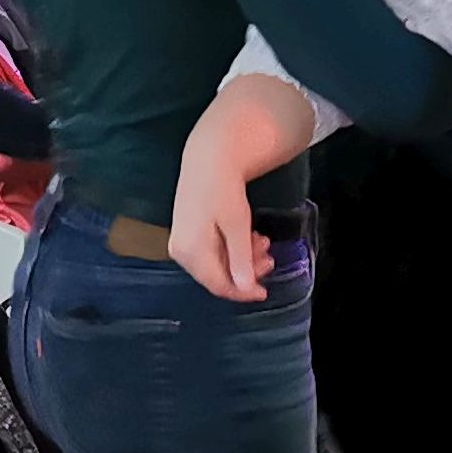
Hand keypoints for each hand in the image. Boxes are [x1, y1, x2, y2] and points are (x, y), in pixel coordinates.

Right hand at [168, 118, 273, 303]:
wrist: (206, 160)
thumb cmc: (222, 189)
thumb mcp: (237, 225)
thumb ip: (241, 258)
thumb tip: (245, 288)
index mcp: (191, 251)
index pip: (218, 285)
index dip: (243, 292)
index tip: (264, 292)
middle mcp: (182, 252)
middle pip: (217, 276)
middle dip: (246, 271)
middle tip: (269, 258)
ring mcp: (183, 243)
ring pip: (217, 264)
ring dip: (243, 258)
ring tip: (263, 242)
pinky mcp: (188, 235)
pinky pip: (213, 252)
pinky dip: (233, 249)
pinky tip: (248, 237)